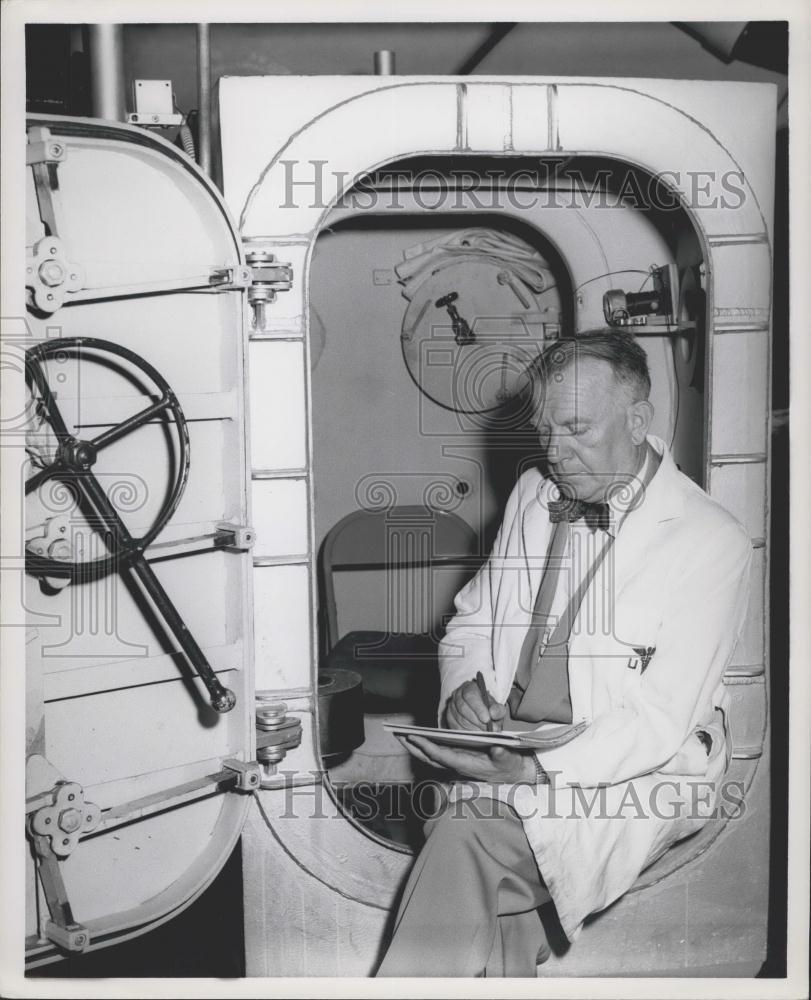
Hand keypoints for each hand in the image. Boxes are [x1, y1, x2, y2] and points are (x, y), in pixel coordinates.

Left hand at [400, 735, 536, 783]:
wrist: (511, 774)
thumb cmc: (508, 765)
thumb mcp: (508, 759)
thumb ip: (502, 754)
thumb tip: (497, 748)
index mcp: (465, 764)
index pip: (441, 755)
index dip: (427, 746)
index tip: (414, 737)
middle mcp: (456, 766)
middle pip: (429, 757)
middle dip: (413, 747)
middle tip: (397, 734)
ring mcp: (454, 764)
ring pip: (430, 757)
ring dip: (415, 747)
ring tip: (401, 734)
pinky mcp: (456, 761)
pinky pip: (435, 755)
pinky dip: (424, 747)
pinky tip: (417, 738)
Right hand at [444, 679, 507, 731]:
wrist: (482, 715)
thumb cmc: (489, 709)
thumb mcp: (497, 708)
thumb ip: (498, 709)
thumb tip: (493, 713)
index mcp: (469, 687)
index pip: (470, 695)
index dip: (478, 708)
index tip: (487, 719)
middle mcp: (457, 695)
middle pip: (463, 707)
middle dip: (476, 721)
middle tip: (488, 730)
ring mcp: (451, 707)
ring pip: (459, 719)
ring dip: (473, 728)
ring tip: (484, 734)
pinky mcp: (449, 719)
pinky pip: (455, 728)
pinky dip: (467, 733)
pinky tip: (476, 735)